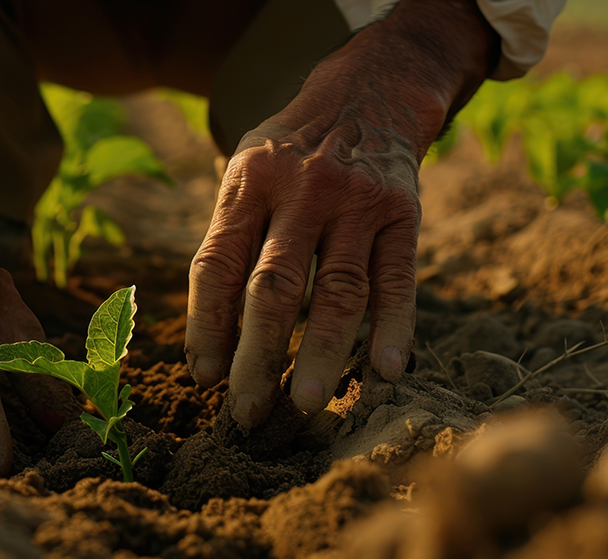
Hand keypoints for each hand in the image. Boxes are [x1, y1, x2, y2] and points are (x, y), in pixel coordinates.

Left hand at [185, 0, 498, 426]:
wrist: (368, 95)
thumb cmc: (290, 154)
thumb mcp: (246, 175)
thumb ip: (229, 242)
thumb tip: (209, 345)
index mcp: (249, 182)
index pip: (218, 265)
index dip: (207, 326)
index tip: (204, 378)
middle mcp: (301, 190)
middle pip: (273, 288)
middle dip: (256, 357)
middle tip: (246, 414)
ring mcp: (356, 201)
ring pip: (337, 292)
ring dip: (320, 355)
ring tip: (305, 407)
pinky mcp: (403, 212)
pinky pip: (397, 278)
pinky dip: (393, 327)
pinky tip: (383, 372)